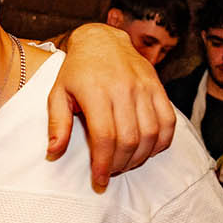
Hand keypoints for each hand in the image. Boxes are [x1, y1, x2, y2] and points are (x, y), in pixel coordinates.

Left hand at [47, 23, 175, 190]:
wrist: (101, 40)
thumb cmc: (76, 72)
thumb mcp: (57, 94)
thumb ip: (57, 124)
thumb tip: (54, 153)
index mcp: (96, 92)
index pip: (105, 136)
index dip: (103, 163)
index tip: (99, 181)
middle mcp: (123, 89)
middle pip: (130, 139)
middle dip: (120, 164)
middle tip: (110, 172)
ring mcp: (144, 87)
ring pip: (151, 133)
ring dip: (140, 157)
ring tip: (125, 164)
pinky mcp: (158, 87)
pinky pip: (168, 121)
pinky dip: (162, 142)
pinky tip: (147, 150)